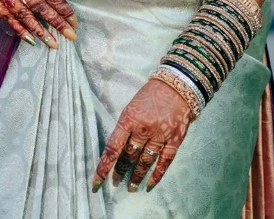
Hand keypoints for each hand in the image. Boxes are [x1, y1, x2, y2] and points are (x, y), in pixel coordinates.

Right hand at [0, 0, 77, 48]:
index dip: (62, 7)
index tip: (74, 21)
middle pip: (37, 4)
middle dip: (55, 21)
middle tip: (70, 35)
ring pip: (22, 14)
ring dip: (39, 30)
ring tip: (53, 43)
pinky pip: (6, 17)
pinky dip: (18, 29)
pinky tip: (31, 39)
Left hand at [91, 78, 192, 193]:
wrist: (176, 85)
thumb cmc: (150, 96)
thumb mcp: (131, 108)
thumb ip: (125, 128)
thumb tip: (116, 151)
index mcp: (129, 119)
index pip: (113, 148)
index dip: (103, 168)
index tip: (96, 183)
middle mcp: (144, 129)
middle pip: (129, 157)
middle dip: (120, 172)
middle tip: (116, 182)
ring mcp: (161, 135)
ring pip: (145, 162)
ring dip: (137, 177)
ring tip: (131, 187)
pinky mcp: (175, 139)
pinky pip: (164, 162)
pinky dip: (157, 175)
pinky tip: (149, 185)